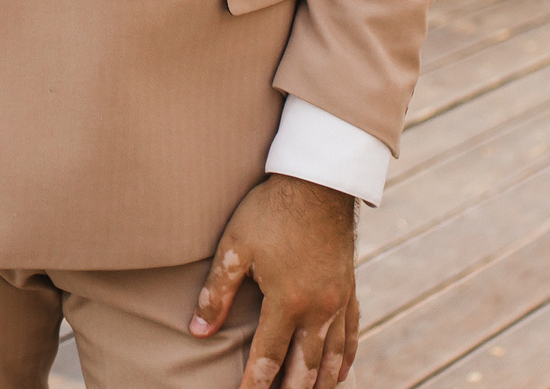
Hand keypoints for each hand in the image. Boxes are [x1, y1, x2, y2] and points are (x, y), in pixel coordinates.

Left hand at [192, 174, 358, 387]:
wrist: (318, 181)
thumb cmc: (271, 211)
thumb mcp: (235, 246)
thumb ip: (216, 292)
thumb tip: (197, 330)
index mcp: (288, 301)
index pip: (268, 359)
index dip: (254, 386)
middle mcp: (319, 309)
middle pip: (305, 369)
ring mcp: (338, 301)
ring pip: (333, 359)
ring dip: (321, 385)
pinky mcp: (349, 289)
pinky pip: (352, 336)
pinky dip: (344, 360)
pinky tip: (340, 373)